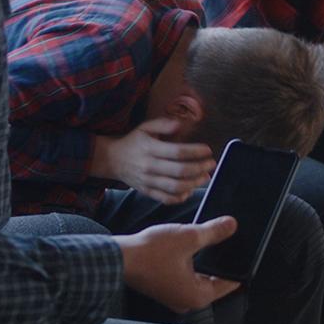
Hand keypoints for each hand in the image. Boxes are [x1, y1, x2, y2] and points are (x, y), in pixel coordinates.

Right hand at [93, 117, 215, 203]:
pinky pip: (166, 198)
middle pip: (180, 171)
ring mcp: (148, 181)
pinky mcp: (147, 192)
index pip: (177, 152)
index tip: (208, 150)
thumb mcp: (145, 127)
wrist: (113, 160)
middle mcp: (150, 166)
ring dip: (194, 183)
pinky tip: (190, 189)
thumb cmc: (133, 141)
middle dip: (200, 168)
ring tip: (205, 177)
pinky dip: (181, 197)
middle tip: (211, 164)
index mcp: (150, 148)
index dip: (195, 152)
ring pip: (175, 187)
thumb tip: (180, 124)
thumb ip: (163, 124)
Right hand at [115, 216, 240, 312]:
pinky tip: (186, 248)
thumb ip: (213, 232)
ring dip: (202, 261)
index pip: (229, 283)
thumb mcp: (188, 237)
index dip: (236, 265)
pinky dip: (189, 264)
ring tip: (205, 241)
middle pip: (214, 280)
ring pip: (198, 277)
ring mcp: (174, 296)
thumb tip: (232, 225)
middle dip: (218, 260)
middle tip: (224, 241)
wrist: (121, 257)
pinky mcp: (164, 288)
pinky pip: (185, 277)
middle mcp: (187, 302)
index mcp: (198, 296)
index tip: (242, 251)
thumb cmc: (151, 253)